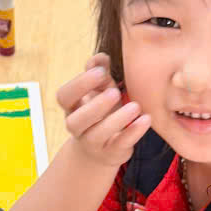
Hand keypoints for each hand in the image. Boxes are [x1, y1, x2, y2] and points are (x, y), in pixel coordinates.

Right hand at [56, 52, 150, 169]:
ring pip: (98, 135)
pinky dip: (133, 132)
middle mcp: (77, 127)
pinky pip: (120, 145)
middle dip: (95, 106)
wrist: (102, 147)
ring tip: (136, 106)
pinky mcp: (111, 153)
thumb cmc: (102, 110)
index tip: (100, 72)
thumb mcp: (100, 89)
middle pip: (77, 120)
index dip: (79, 85)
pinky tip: (146, 119)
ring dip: (117, 120)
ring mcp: (93, 143)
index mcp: (72, 107)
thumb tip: (101, 57)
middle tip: (115, 92)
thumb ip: (99, 71)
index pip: (64, 97)